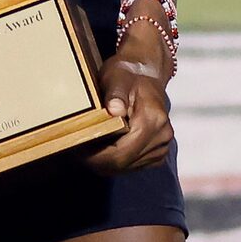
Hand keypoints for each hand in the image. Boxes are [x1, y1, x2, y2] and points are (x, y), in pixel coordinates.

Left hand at [84, 26, 174, 171]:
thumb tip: (115, 110)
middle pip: (122, 164)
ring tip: (92, 143)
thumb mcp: (117, 79)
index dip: (95, 156)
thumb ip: (116, 94)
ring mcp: (163, 144)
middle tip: (78, 146)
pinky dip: (117, 160)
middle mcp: (162, 135)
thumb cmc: (127, 75)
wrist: (145, 73)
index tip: (77, 146)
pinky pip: (133, 166)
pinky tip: (108, 146)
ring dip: (105, 161)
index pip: (121, 154)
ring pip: (126, 167)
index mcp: (153, 119)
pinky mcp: (159, 150)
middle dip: (96, 160)